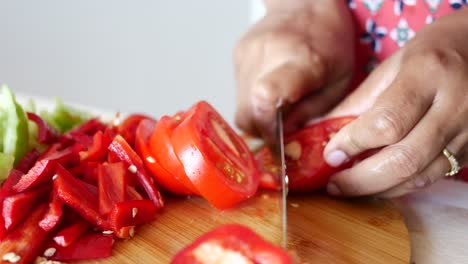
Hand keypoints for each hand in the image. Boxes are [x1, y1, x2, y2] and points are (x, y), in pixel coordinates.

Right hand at [234, 0, 354, 141]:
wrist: (306, 4)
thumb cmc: (330, 42)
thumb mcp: (339, 82)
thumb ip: (313, 113)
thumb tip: (285, 137)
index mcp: (303, 61)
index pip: (266, 97)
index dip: (267, 128)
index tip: (279, 139)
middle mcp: (268, 54)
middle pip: (247, 111)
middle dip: (261, 130)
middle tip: (279, 130)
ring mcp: (248, 53)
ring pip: (239, 106)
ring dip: (256, 116)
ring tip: (278, 106)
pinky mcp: (238, 54)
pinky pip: (238, 92)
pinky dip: (251, 100)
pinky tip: (270, 89)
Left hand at [323, 9, 467, 197]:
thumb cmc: (433, 53)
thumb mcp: (391, 66)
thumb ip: (358, 101)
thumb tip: (322, 129)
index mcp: (428, 74)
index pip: (387, 122)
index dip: (353, 144)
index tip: (330, 155)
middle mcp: (454, 105)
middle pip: (404, 159)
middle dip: (362, 179)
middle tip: (334, 184)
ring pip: (420, 176)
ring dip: (379, 189)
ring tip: (350, 187)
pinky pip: (433, 177)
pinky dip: (401, 186)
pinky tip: (378, 184)